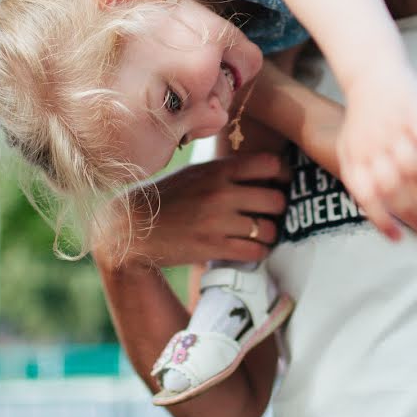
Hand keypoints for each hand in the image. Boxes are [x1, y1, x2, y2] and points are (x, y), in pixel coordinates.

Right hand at [92, 153, 288, 270]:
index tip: (280, 183)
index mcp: (217, 170)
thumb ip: (226, 170)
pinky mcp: (212, 247)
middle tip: (271, 213)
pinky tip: (250, 248)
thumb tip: (262, 168)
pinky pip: (254, 252)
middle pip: (276, 200)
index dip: (282, 175)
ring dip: (269, 234)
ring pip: (268, 230)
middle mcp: (220, 193)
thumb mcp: (195, 173)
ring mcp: (217, 222)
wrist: (133, 226)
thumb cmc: (168, 197)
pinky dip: (258, 252)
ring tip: (261, 234)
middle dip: (278, 209)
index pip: (270, 164)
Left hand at [338, 69, 416, 239]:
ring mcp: (394, 130)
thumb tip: (368, 207)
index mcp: (356, 157)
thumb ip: (357, 175)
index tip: (397, 237)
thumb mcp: (349, 147)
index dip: (380, 219)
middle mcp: (373, 146)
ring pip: (413, 169)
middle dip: (413, 211)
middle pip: (392, 188)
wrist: (371, 74)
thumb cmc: (363, 118)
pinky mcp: (414, 115)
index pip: (365, 196)